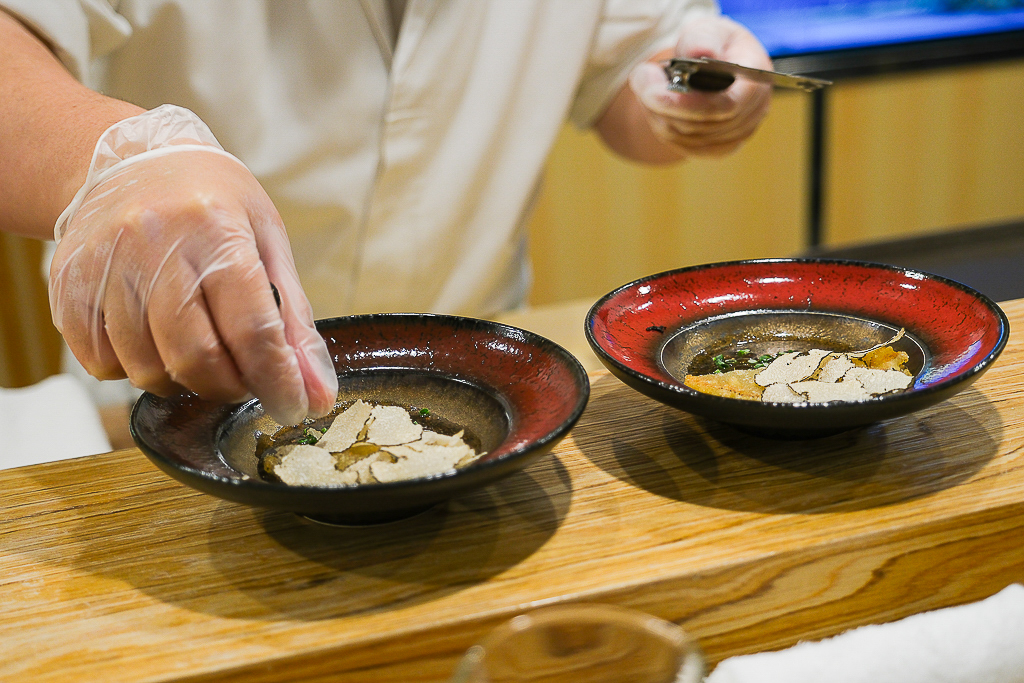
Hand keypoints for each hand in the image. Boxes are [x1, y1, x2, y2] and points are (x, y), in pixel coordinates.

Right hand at [49, 106, 337, 424]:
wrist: (131, 161)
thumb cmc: (212, 202)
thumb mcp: (268, 244)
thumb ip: (295, 323)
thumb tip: (316, 394)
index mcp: (215, 229)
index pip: (251, 329)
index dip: (276, 381)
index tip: (292, 409)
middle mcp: (153, 244)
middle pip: (195, 357)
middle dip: (228, 386)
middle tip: (243, 377)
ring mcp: (103, 265)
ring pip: (145, 368)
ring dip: (181, 380)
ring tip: (199, 352)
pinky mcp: (66, 285)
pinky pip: (100, 363)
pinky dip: (133, 370)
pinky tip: (152, 341)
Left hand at [628, 15, 772, 156]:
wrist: (713, 63)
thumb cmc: (711, 44)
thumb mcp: (707, 30)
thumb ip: (702, 39)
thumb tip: (702, 52)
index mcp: (756, 78)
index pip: (726, 104)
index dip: (687, 104)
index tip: (650, 94)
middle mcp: (755, 110)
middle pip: (701, 124)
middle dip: (662, 105)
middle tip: (641, 78)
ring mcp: (741, 133)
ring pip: (688, 137)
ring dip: (659, 115)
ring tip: (647, 87)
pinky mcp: (722, 147)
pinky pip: (686, 147)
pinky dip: (665, 128)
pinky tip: (658, 108)